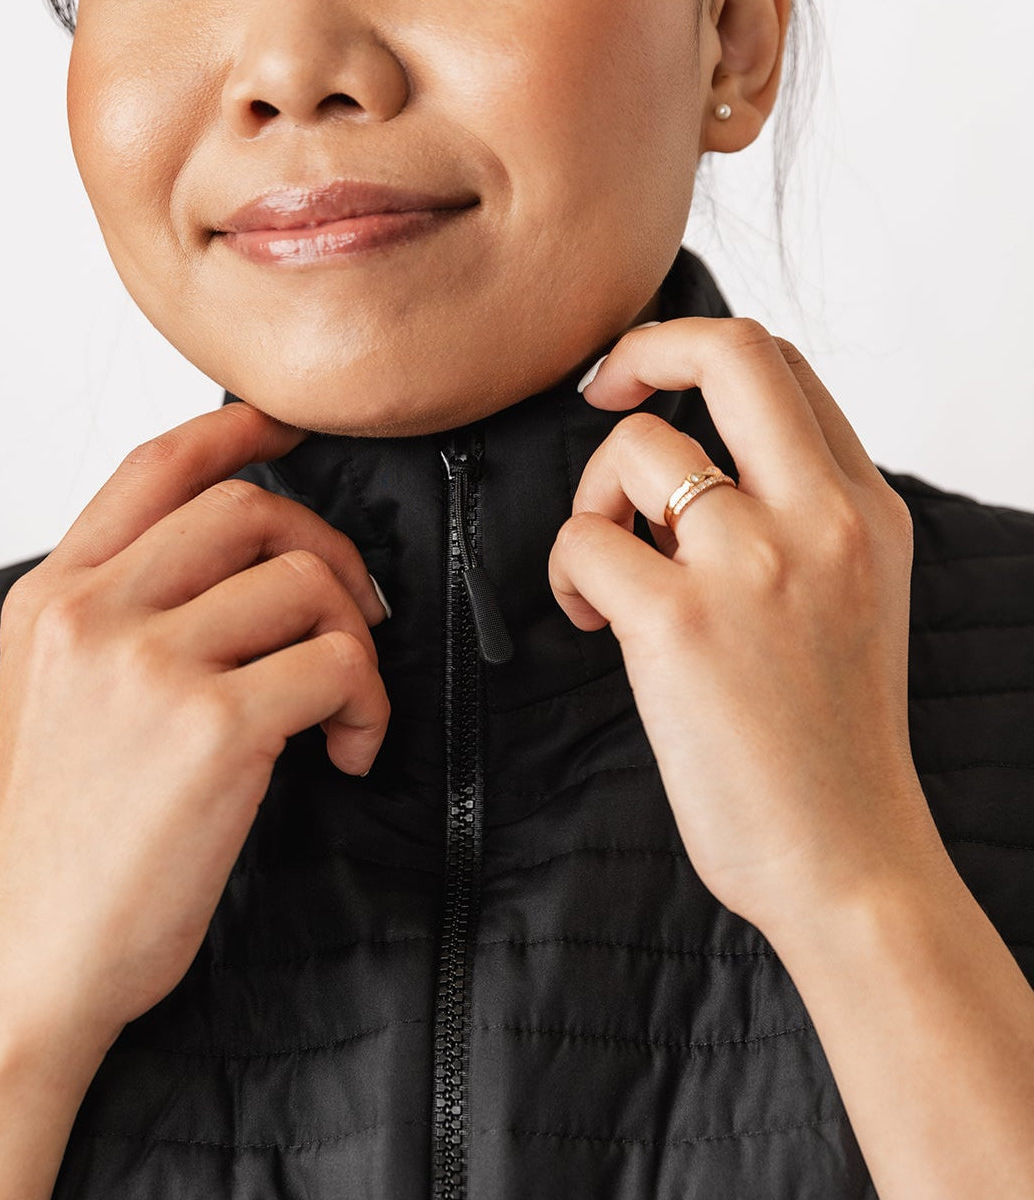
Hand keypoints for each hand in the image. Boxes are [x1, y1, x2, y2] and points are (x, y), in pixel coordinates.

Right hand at [0, 401, 390, 1037]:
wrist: (37, 954)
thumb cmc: (65, 836)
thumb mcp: (60, 696)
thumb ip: (127, 615)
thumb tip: (241, 567)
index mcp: (54, 598)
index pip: (154, 469)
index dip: (236, 430)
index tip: (291, 426)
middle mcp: (94, 614)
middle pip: (249, 510)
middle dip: (328, 551)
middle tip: (355, 614)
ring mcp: (149, 665)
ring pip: (305, 583)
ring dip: (356, 642)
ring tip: (347, 706)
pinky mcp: (212, 727)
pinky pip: (336, 665)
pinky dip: (367, 702)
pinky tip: (349, 749)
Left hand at [550, 317, 948, 935]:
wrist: (847, 858)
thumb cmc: (831, 742)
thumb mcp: (853, 601)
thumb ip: (795, 523)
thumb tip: (690, 476)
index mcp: (865, 510)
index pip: (785, 369)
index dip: (701, 355)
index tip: (653, 389)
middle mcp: (820, 518)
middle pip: (730, 353)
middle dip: (643, 348)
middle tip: (600, 389)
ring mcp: (753, 566)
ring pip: (635, 449)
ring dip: (594, 499)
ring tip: (606, 572)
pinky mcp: (679, 624)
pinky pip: (585, 539)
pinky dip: (569, 570)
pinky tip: (596, 622)